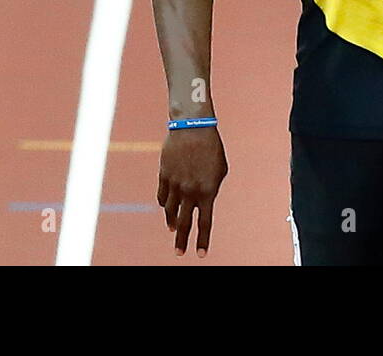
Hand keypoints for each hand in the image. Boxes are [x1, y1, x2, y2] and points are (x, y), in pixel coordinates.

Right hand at [157, 126, 226, 258]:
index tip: (201, 255)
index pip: (205, 223)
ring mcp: (175, 184)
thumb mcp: (219, 170)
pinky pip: (162, 197)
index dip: (203, 240)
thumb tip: (203, 203)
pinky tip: (167, 209)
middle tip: (179, 253)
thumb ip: (212, 189)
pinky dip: (165, 205)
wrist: (193, 127)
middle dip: (182, 241)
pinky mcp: (164, 175)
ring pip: (170, 211)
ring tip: (173, 229)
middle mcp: (190, 191)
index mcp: (207, 191)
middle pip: (184, 223)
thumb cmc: (212, 148)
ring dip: (172, 222)